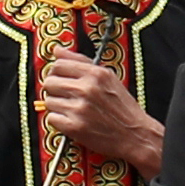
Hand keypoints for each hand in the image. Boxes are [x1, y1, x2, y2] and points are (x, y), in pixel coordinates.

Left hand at [39, 51, 166, 175]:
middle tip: (66, 97)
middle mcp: (87, 89)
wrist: (136, 135)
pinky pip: (51, 118)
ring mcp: (80, 109)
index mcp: (96, 74)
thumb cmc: (122, 107)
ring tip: (72, 110)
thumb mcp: (108, 78)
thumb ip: (81, 62)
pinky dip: (59, 121)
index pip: (59, 65)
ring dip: (57, 106)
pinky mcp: (74, 127)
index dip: (56, 73)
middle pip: (49, 82)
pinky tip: (72, 121)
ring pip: (48, 101)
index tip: (61, 79)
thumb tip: (57, 50)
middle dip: (55, 90)